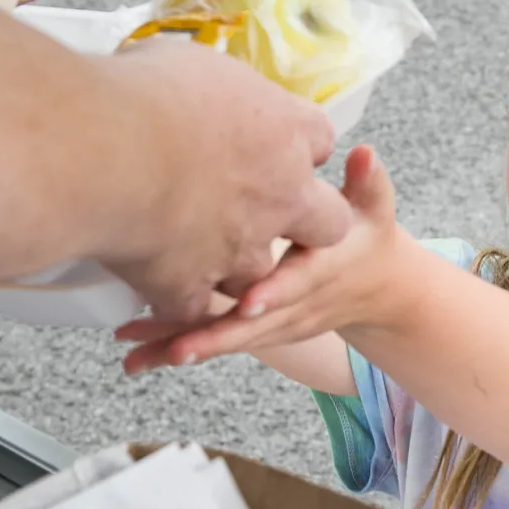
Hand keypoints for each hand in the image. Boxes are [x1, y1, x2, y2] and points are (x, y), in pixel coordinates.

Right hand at [93, 40, 350, 322]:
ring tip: (193, 253)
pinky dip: (172, 300)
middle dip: (303, 223)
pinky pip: (192, 310)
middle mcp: (278, 197)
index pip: (318, 141)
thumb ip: (206, 85)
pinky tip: (151, 286)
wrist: (104, 153)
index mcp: (284, 132)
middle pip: (326, 224)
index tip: (270, 146)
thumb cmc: (144, 94)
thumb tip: (185, 83)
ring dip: (232, 269)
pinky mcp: (190, 290)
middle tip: (263, 212)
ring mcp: (239, 250)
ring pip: (259, 278)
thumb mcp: (188, 62)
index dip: (295, 147)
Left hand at [115, 145, 404, 369]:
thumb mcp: (375, 210)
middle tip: (179, 346)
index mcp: (320, 273)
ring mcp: (271, 322)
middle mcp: (293, 306)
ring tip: (136, 354)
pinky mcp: (250, 327)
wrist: (374, 290)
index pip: (299, 286)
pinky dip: (169, 345)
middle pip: (252, 327)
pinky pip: (209, 338)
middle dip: (215, 337)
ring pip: (224, 339)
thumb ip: (367, 182)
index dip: (275, 294)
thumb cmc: (366, 240)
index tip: (250, 302)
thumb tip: (364, 153)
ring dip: (180, 346)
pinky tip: (132, 351)